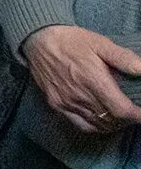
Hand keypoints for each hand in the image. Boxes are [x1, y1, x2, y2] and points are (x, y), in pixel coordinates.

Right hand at [23, 25, 140, 134]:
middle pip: (111, 120)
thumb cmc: (72, 41)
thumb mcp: (100, 43)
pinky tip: (103, 122)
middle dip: (128, 120)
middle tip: (135, 112)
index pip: (121, 110)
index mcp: (94, 80)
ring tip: (122, 117)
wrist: (38, 41)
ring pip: (98, 125)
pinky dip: (96, 127)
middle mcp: (80, 95)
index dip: (137, 116)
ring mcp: (67, 102)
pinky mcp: (56, 104)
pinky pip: (81, 125)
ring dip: (114, 124)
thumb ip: (123, 57)